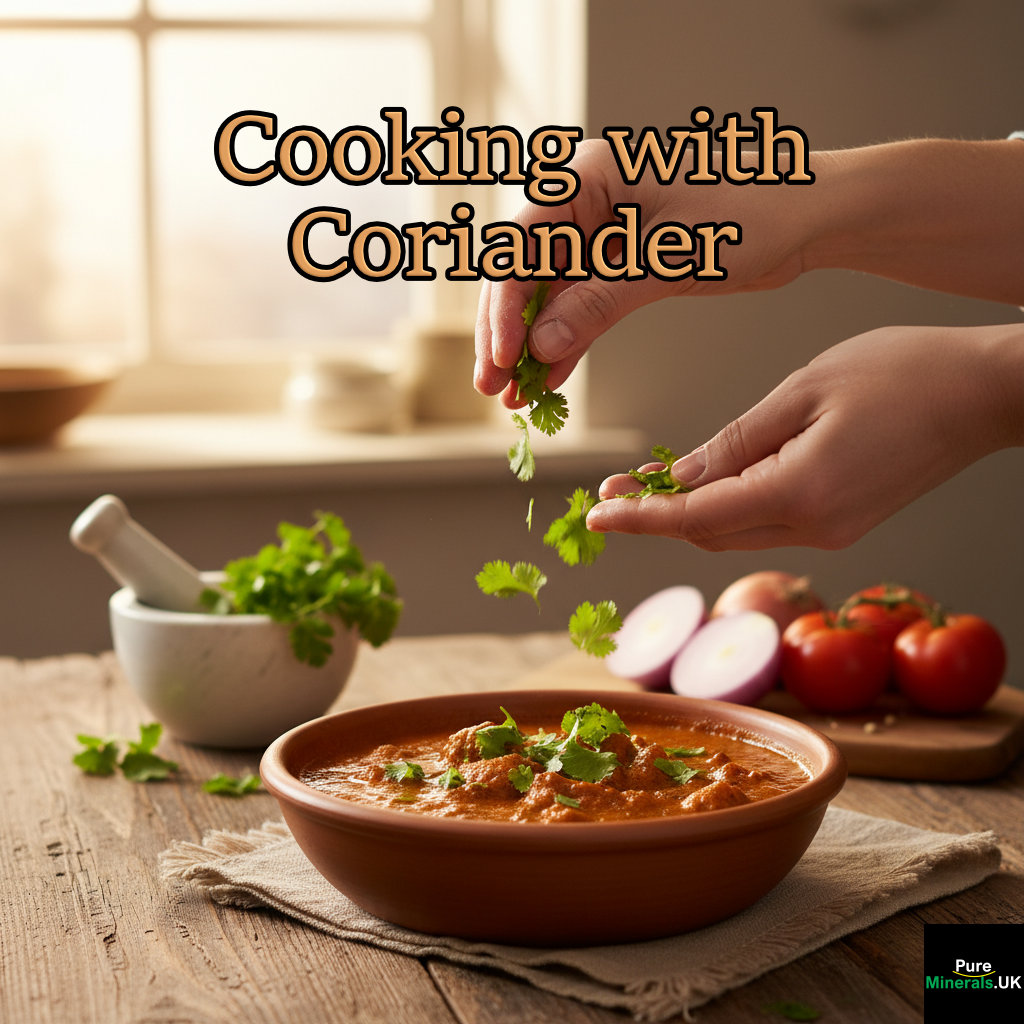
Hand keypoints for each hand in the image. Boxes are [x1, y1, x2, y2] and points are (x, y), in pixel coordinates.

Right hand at [473, 138, 819, 406]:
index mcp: (589, 179)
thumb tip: (540, 344)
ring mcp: (600, 238)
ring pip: (547, 299)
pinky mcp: (621, 268)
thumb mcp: (669, 259)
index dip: (504, 302)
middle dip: (505, 333)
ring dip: (530, 348)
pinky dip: (565, 346)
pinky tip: (549, 382)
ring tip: (515, 398)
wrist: (808, 216)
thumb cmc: (751, 211)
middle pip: (523, 274)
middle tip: (493, 386)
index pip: (521, 242)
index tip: (504, 353)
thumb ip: (599, 301)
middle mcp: (585, 205)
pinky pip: (580, 311)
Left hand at [587, 324, 1023, 549]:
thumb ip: (733, 443)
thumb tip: (680, 480)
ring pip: (735, 532)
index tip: (597, 512)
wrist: (984, 393)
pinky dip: (727, 506)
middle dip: (655, 514)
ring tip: (647, 480)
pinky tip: (705, 480)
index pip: (696, 518)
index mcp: (800, 493)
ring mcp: (831, 532)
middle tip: (614, 485)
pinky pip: (766, 522)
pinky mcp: (841, 523)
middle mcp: (814, 528)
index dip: (641, 517)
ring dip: (688, 512)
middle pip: (709, 534)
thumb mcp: (802, 391)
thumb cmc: (903, 373)